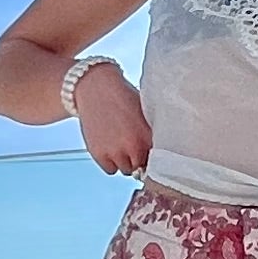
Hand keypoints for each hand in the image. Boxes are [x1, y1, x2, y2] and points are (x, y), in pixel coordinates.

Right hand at [71, 59, 152, 177]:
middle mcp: (133, 146)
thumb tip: (160, 154)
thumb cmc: (123, 98)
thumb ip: (151, 135)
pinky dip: (111, 162)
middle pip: (143, 168)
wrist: (97, 88)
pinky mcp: (99, 154)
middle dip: (139, 159)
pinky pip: (111, 170)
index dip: (155, 157)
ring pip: (127, 170)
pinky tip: (110, 147)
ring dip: (125, 161)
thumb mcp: (146, 114)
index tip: (150, 153)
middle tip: (132, 146)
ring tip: (121, 144)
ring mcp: (115, 152)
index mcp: (148, 135)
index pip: (159, 160)